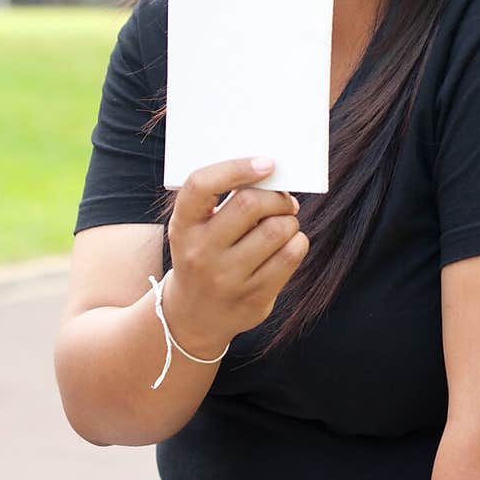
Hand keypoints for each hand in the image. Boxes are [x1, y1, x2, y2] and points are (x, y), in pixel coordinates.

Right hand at [164, 157, 308, 346]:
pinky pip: (290, 255)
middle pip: (251, 204)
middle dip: (276, 196)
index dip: (237, 168)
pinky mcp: (254, 297)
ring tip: (284, 223)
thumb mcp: (195, 228)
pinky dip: (297, 241)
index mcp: (183, 226)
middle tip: (281, 200)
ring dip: (289, 219)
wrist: (194, 315)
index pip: (201, 185)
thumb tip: (270, 172)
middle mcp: (201, 252)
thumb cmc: (203, 254)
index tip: (267, 163)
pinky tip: (288, 243)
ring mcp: (227, 278)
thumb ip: (221, 200)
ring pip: (277, 229)